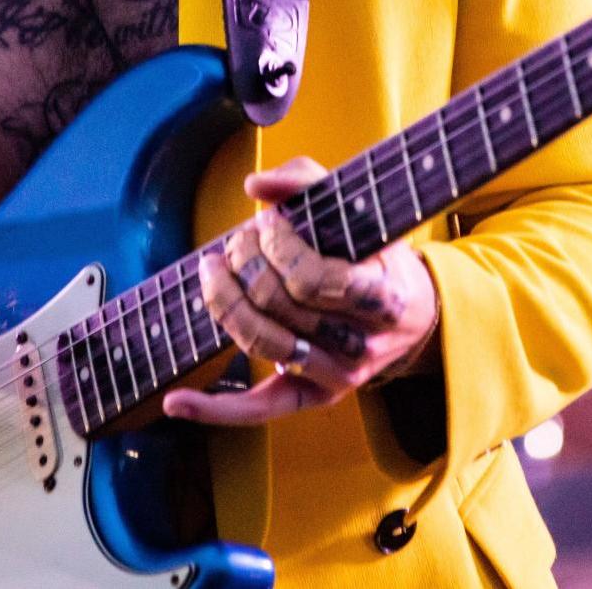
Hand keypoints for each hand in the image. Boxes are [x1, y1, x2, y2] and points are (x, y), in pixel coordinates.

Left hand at [163, 156, 439, 426]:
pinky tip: (178, 401)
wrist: (413, 314)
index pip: (313, 279)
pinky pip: (259, 409)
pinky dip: (214, 408)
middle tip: (238, 241)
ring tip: (214, 270)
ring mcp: (337, 376)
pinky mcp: (313, 397)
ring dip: (226, 301)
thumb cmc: (379, 254)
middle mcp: (361, 345)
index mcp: (382, 298)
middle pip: (279, 308)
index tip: (268, 221)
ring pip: (264, 344)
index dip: (279, 246)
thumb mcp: (359, 209)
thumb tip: (255, 186)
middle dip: (245, 264)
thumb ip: (308, 182)